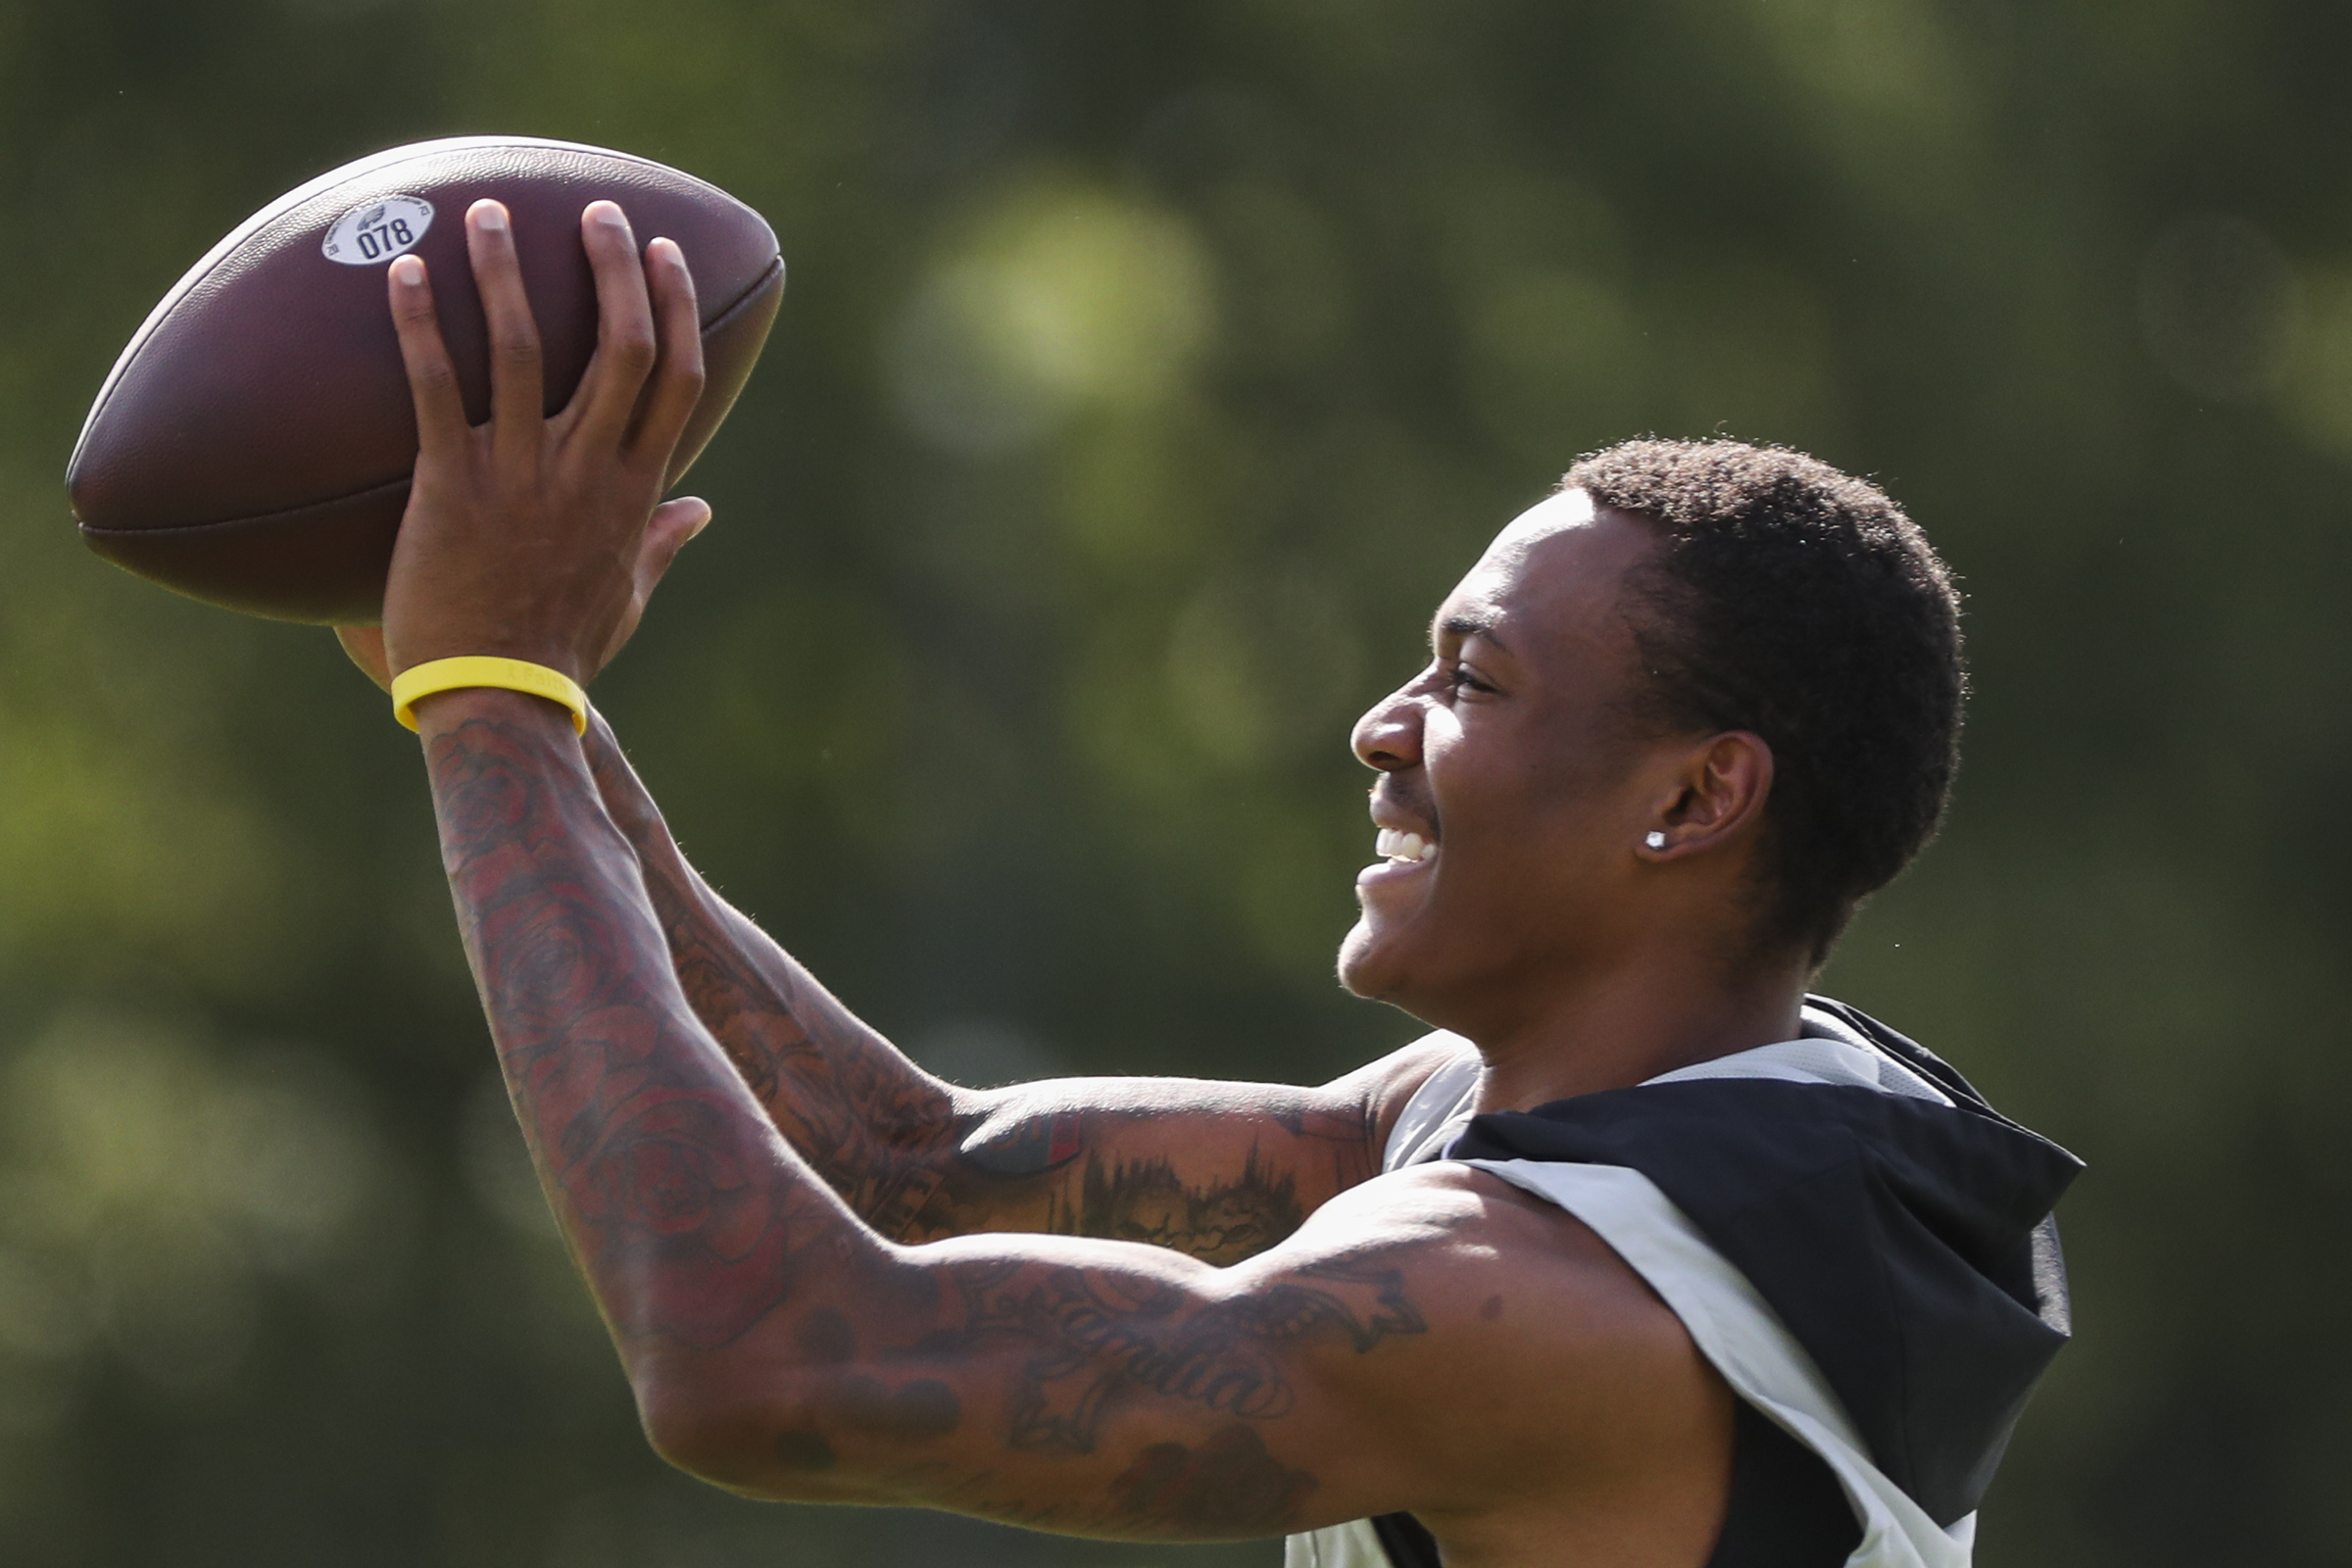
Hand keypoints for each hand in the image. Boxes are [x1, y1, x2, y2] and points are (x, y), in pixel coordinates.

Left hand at [374, 197, 711, 691]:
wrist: (497, 696)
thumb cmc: (561, 650)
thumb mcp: (628, 595)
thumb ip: (663, 543)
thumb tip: (703, 510)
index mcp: (633, 491)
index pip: (675, 381)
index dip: (675, 308)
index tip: (667, 255)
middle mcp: (586, 470)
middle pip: (621, 347)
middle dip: (614, 268)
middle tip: (597, 212)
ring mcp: (520, 474)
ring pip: (527, 350)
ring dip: (508, 272)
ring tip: (490, 212)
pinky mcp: (451, 486)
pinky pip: (435, 390)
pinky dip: (421, 325)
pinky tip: (407, 271)